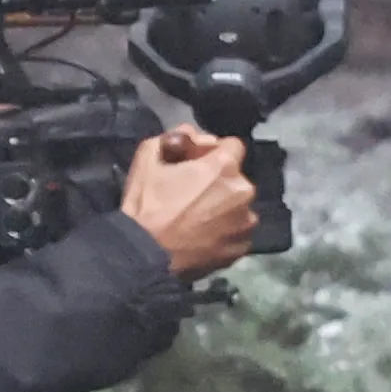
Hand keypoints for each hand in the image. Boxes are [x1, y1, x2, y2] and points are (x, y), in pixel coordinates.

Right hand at [121, 124, 256, 278]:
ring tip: (199, 219)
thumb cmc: (146, 204)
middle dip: (219, 181)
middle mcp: (244, 192)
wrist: (144, 255)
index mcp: (224, 166)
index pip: (233, 145)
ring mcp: (245, 223)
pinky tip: (204, 237)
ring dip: (224, 207)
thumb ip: (176, 136)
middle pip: (236, 178)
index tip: (198, 164)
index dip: (213, 152)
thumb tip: (193, 137)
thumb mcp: (149, 156)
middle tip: (193, 194)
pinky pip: (237, 232)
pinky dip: (225, 232)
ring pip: (239, 206)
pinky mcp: (241, 248)